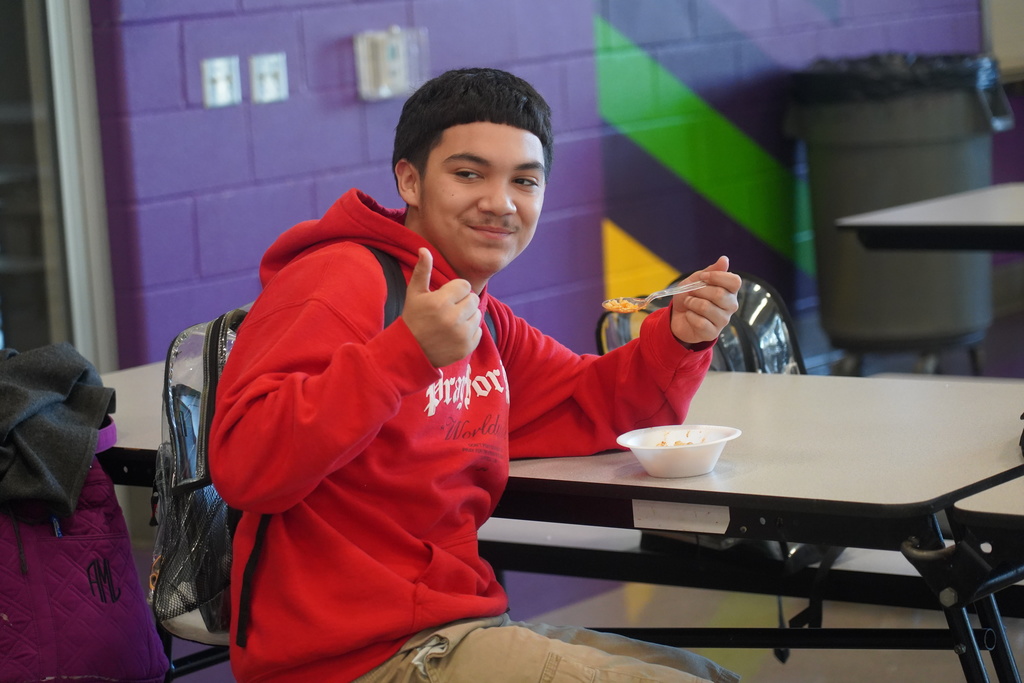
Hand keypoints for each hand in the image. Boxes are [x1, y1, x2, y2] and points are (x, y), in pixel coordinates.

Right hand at [401, 248, 482, 367]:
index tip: (445, 298)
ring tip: (451, 322)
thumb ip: (422, 270)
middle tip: (448, 310)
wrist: (410, 352)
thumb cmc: (413, 318)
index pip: (464, 285)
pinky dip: (469, 332)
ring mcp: (461, 335)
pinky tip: (454, 334)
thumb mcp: (414, 293)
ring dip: (467, 316)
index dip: (455, 290)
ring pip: (477, 314)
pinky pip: (478, 331)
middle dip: (462, 302)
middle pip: (473, 299)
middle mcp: (453, 318)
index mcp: (440, 302)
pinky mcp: (467, 347)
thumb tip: (424, 249)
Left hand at [669, 256, 740, 345]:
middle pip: (719, 294)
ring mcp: (722, 320)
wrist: (677, 316)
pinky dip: (689, 316)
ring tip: (689, 304)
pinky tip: (689, 316)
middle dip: (699, 291)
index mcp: (729, 291)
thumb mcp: (696, 280)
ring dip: (691, 303)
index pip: (735, 281)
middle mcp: (730, 305)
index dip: (717, 277)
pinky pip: (700, 322)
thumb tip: (724, 259)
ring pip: (706, 307)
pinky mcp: (712, 333)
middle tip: (692, 293)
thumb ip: (711, 270)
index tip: (703, 277)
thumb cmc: (690, 296)